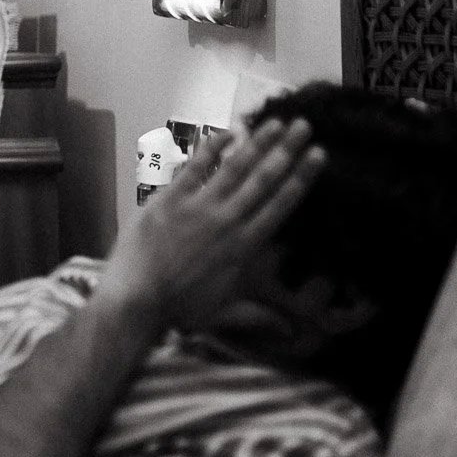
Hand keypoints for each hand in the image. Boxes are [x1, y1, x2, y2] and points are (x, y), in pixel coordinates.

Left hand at [100, 118, 324, 330]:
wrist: (136, 299)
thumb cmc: (179, 310)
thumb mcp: (224, 312)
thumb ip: (259, 316)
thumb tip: (293, 333)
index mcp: (244, 247)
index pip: (280, 206)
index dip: (301, 179)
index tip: (320, 156)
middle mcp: (227, 221)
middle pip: (264, 180)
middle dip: (287, 151)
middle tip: (306, 125)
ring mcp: (198, 207)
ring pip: (235, 168)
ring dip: (258, 143)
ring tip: (277, 122)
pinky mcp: (169, 199)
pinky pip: (194, 167)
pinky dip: (212, 147)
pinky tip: (229, 131)